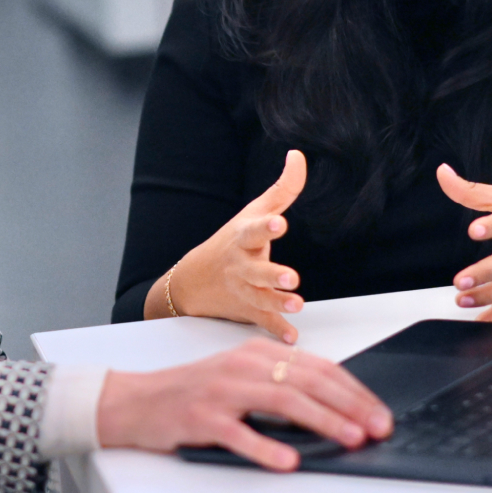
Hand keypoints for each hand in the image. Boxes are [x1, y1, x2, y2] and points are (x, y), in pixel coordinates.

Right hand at [96, 337, 392, 470]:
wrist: (133, 402)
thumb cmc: (190, 394)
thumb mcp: (238, 379)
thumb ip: (278, 386)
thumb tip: (334, 410)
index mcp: (256, 354)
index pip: (318, 367)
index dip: (354, 390)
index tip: (379, 412)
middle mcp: (242, 366)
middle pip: (308, 381)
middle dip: (351, 405)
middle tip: (378, 427)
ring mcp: (221, 391)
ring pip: (283, 400)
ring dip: (323, 420)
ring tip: (350, 438)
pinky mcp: (201, 419)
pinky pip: (239, 434)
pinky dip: (267, 447)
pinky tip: (288, 460)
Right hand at [148, 149, 308, 341]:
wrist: (192, 281)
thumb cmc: (232, 241)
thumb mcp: (253, 212)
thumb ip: (283, 188)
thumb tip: (299, 155)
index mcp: (244, 238)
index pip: (255, 230)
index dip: (267, 227)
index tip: (280, 224)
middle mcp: (242, 265)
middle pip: (256, 270)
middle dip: (273, 274)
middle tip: (292, 277)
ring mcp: (243, 289)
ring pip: (260, 298)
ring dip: (278, 303)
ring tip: (297, 305)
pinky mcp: (247, 310)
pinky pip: (262, 322)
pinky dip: (276, 331)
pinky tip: (292, 336)